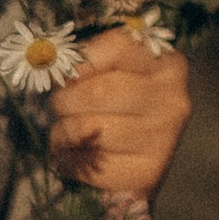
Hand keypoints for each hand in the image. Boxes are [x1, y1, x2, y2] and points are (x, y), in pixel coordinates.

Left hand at [48, 26, 190, 212]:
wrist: (136, 162)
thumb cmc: (118, 107)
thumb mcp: (115, 72)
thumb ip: (91, 60)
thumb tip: (46, 57)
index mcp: (166, 64)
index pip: (118, 46)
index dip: (81, 61)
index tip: (65, 75)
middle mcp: (172, 98)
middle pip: (99, 92)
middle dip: (64, 101)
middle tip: (59, 108)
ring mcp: (163, 137)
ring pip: (90, 128)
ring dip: (62, 133)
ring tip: (62, 134)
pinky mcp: (147, 172)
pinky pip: (91, 166)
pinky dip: (68, 162)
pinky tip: (71, 157)